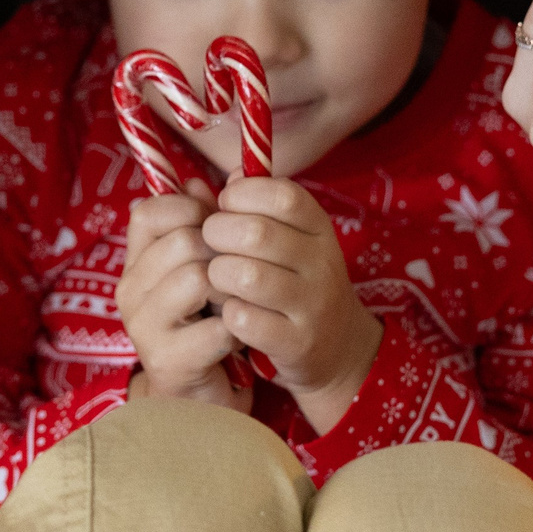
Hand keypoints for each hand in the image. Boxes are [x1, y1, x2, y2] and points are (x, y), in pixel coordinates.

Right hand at [118, 182, 249, 412]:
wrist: (205, 397)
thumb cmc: (207, 324)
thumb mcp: (203, 267)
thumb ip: (201, 224)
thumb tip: (202, 181)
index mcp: (135, 263)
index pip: (149, 211)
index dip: (191, 210)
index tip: (217, 230)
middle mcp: (129, 292)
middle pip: (181, 241)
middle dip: (221, 252)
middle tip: (234, 275)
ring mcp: (144, 328)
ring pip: (198, 277)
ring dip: (231, 289)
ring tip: (236, 305)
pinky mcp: (169, 361)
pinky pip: (218, 326)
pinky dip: (239, 328)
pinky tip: (239, 338)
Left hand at [200, 178, 380, 433]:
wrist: (338, 346)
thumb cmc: (296, 280)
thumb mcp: (286, 238)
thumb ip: (244, 208)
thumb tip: (194, 186)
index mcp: (319, 227)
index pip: (283, 195)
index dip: (242, 194)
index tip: (225, 205)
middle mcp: (322, 262)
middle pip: (257, 233)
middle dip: (218, 233)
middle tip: (210, 243)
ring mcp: (313, 304)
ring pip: (248, 276)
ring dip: (219, 274)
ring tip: (217, 277)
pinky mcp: (298, 342)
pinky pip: (245, 320)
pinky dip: (227, 313)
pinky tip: (231, 311)